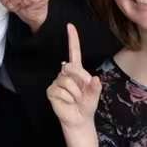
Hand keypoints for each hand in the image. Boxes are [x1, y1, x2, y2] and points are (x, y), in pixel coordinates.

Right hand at [46, 24, 101, 146]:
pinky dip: (68, 98)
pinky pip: (61, 90)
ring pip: (67, 81)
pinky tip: (68, 102)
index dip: (72, 39)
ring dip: (76, 93)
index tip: (70, 26)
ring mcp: (56, 81)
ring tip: (76, 99)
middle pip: (71, 67)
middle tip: (85, 89)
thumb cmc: (86, 105)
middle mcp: (65, 73)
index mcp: (77, 71)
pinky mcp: (51, 91)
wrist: (79, 120)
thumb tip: (94, 78)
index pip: (73, 53)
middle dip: (81, 78)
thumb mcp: (95, 95)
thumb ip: (95, 87)